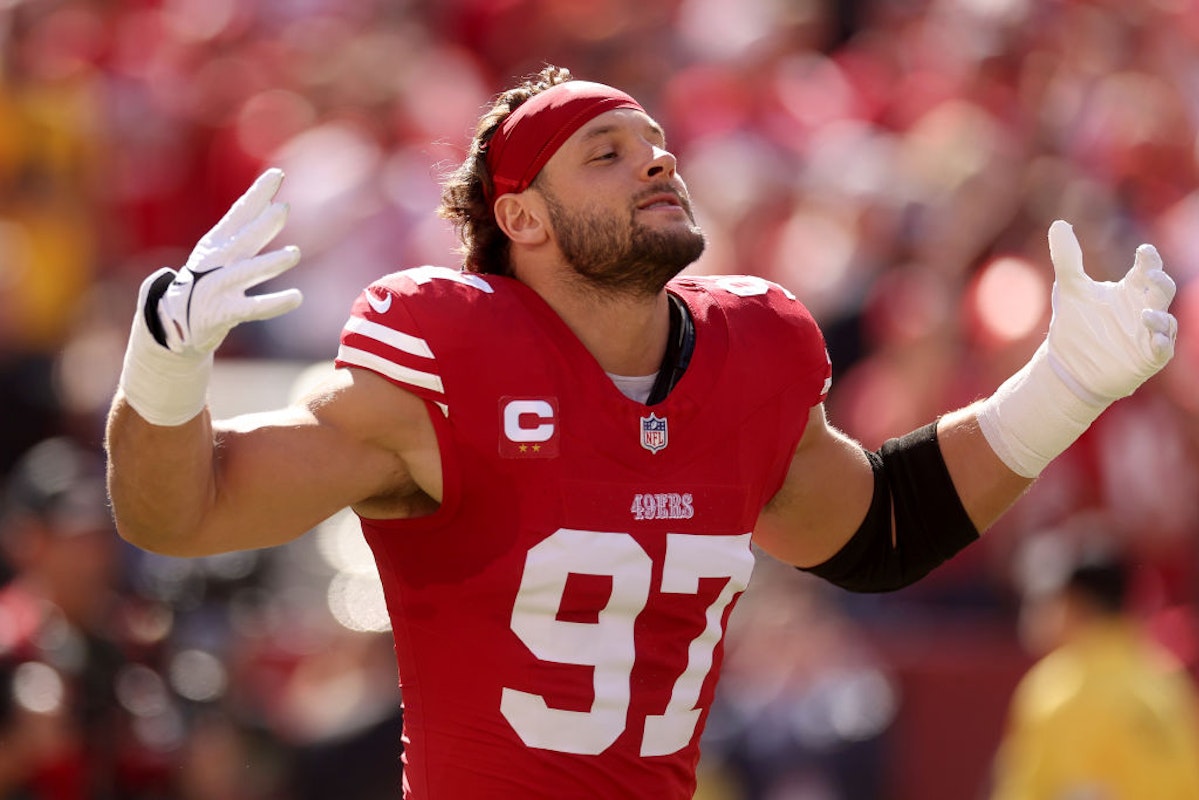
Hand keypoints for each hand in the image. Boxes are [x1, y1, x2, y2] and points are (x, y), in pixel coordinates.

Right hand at [153, 168, 302, 356]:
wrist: (174, 323)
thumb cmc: (205, 283)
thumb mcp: (220, 253)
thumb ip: (246, 231)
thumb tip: (273, 203)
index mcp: (215, 244)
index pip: (239, 213)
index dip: (258, 194)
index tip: (278, 174)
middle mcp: (216, 262)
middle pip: (243, 239)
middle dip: (262, 224)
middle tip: (283, 209)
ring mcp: (217, 287)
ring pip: (246, 272)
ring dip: (270, 262)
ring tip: (294, 254)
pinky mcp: (223, 313)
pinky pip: (253, 308)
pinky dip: (275, 303)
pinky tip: (297, 297)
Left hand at [1044, 220, 1176, 403]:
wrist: (1068, 365)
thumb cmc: (1076, 325)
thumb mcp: (1070, 289)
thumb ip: (1066, 258)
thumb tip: (1058, 223)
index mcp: (1130, 290)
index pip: (1146, 268)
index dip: (1149, 259)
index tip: (1144, 251)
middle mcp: (1144, 309)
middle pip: (1163, 290)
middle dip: (1161, 281)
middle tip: (1149, 275)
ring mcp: (1148, 334)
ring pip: (1167, 321)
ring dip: (1160, 317)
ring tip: (1144, 315)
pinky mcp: (1148, 357)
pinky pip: (1163, 349)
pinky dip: (1161, 343)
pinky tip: (1154, 339)